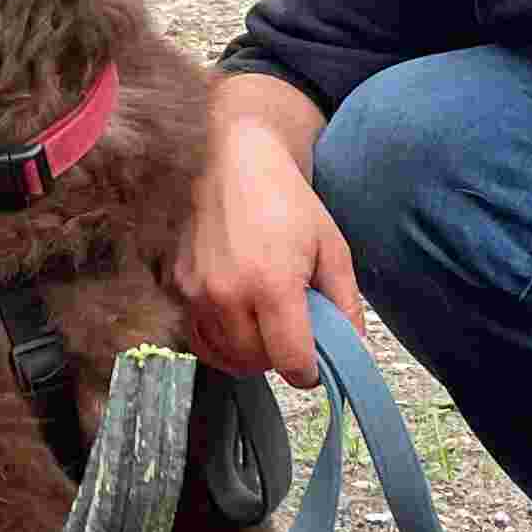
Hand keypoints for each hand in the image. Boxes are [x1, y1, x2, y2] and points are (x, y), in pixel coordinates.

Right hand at [168, 76, 356, 389]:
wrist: (235, 161)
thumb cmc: (285, 201)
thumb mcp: (332, 248)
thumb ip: (345, 303)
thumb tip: (352, 348)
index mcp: (272, 285)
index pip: (291, 362)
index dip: (310, 371)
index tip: (317, 361)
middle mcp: (228, 294)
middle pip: (258, 364)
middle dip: (281, 358)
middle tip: (295, 331)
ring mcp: (197, 293)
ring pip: (227, 357)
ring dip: (251, 352)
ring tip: (267, 321)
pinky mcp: (179, 288)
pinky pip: (200, 340)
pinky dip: (222, 343)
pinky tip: (240, 321)